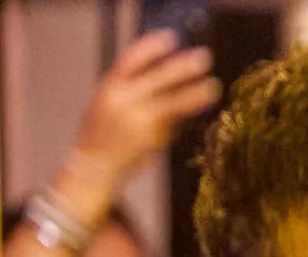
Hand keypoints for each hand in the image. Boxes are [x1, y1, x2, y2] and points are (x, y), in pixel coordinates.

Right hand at [54, 32, 220, 221]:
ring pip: (170, 102)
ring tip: (213, 86)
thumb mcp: (108, 102)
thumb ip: (130, 89)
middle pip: (155, 78)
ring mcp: (137, 120)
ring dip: (193, 93)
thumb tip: (164, 77)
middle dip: (180, 67)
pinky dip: (185, 114)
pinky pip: (172, 123)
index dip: (150, 48)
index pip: (129, 61)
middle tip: (203, 58)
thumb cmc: (104, 132)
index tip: (170, 38)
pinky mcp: (150, 138)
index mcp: (108, 88)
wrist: (94, 166)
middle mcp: (122, 101)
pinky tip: (201, 105)